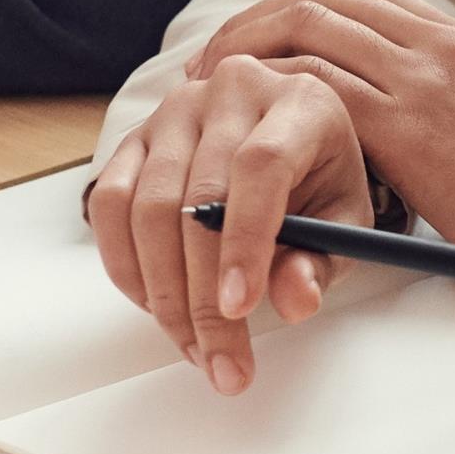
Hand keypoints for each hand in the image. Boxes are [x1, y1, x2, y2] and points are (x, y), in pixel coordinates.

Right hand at [86, 53, 370, 392]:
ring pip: (147, 207)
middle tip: (220, 361)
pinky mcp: (133, 139)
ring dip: (164, 293)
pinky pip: (110, 205)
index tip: (240, 310)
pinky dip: (126, 265)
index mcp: (298, 102)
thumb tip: (294, 300)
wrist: (288, 144)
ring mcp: (174, 112)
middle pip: (198, 198)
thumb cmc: (320, 183)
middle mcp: (230, 92)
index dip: (245, 243)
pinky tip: (156, 304)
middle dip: (203, 296)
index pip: (260, 167)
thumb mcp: (344, 223)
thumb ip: (322, 262)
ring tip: (194, 347)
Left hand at [190, 0, 454, 316]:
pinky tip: (242, 124)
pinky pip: (317, 88)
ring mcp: (428, 78)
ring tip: (211, 88)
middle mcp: (442, 44)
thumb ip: (444, 107)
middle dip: (253, 21)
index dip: (294, 7)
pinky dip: (269, 97)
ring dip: (247, 52)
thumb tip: (386, 125)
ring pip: (309, 29)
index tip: (256, 39)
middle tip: (213, 60)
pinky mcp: (413, 126)